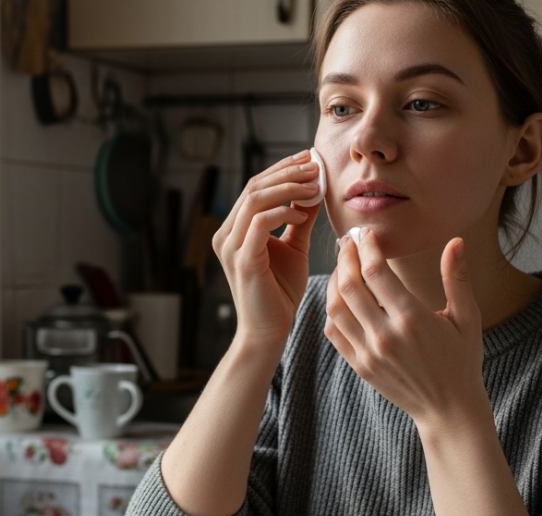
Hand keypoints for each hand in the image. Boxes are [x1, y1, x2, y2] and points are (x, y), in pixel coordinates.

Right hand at [213, 151, 321, 349]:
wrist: (270, 330)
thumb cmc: (280, 292)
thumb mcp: (294, 247)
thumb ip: (300, 219)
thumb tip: (315, 190)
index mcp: (235, 229)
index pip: (256, 186)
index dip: (282, 169)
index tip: (310, 159)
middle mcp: (226, 234)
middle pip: (254, 186)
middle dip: (287, 172)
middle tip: (316, 166)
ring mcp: (231, 246)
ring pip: (255, 199)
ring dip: (288, 188)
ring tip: (315, 186)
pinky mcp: (242, 259)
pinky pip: (260, 222)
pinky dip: (283, 212)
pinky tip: (302, 214)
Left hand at [324, 231, 486, 429]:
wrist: (448, 409)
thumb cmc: (462, 360)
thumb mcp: (467, 318)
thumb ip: (457, 278)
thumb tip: (456, 241)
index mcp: (412, 318)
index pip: (376, 272)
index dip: (367, 247)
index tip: (367, 233)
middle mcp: (385, 335)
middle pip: (349, 286)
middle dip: (346, 258)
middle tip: (349, 242)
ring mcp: (369, 353)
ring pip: (335, 308)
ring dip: (334, 281)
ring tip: (344, 266)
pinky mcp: (360, 366)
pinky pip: (334, 331)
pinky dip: (332, 310)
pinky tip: (341, 297)